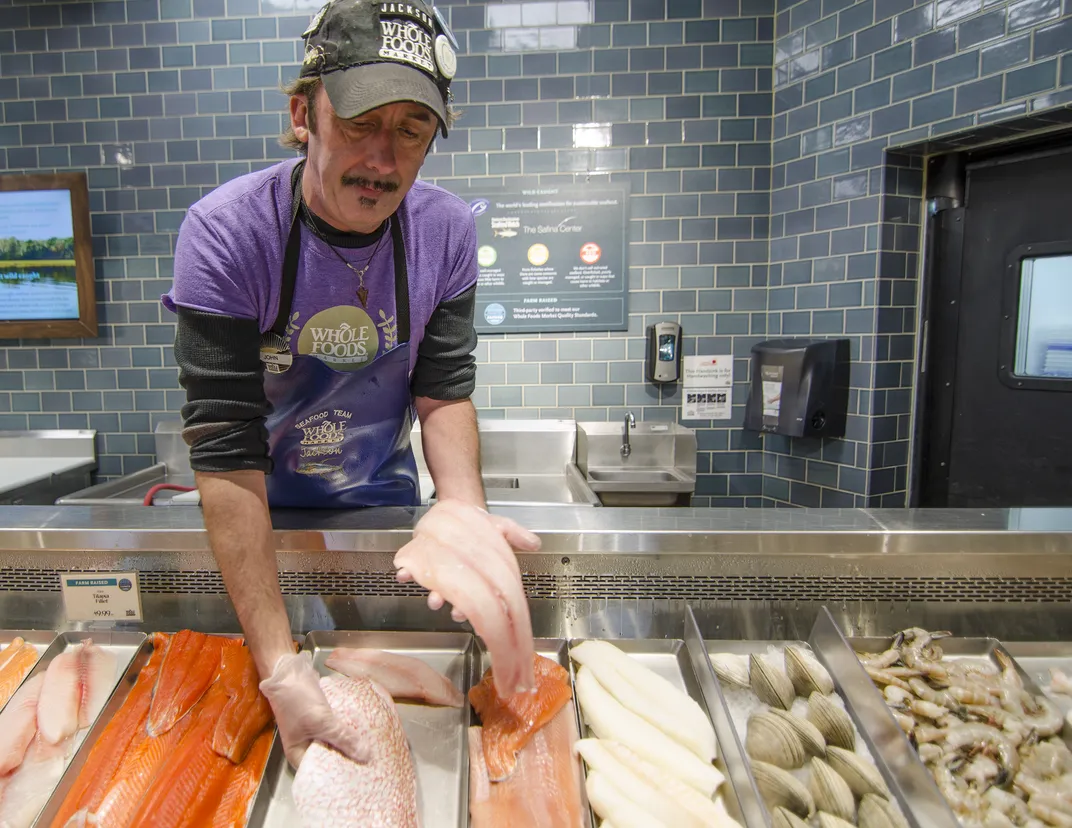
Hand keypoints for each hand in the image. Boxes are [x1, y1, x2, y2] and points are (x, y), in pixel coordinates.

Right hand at [259, 651, 367, 768]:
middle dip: (347, 757)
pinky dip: (346, 728)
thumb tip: (364, 756)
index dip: (338, 774)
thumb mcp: (321, 721)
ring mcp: (312, 730)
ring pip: (334, 741)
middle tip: (369, 761)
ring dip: (348, 741)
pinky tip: (362, 730)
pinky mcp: (320, 717)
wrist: (288, 671)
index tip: (359, 774)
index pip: (320, 772)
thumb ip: (342, 738)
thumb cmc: (297, 699)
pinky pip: (335, 727)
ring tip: (370, 748)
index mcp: (298, 753)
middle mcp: (305, 744)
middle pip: (329, 756)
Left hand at [394, 499, 540, 695]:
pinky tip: (404, 574)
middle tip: (456, 612)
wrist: (458, 511)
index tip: (482, 614)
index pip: (484, 598)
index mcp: (481, 577)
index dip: (483, 608)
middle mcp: (461, 580)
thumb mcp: (501, 527)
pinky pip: (412, 572)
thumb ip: (515, 535)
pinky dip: (406, 573)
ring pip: (437, 592)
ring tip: (435, 598)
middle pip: (460, 600)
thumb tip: (535, 543)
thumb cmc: (480, 527)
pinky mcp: (422, 563)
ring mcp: (441, 574)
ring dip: (435, 597)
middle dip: (459, 608)